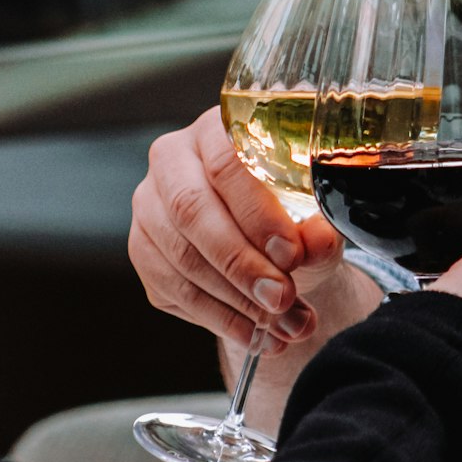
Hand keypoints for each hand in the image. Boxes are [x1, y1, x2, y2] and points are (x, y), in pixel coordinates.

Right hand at [128, 107, 347, 352]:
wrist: (270, 246)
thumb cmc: (293, 215)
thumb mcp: (316, 216)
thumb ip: (319, 227)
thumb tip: (316, 242)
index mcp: (216, 128)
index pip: (227, 162)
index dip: (257, 212)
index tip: (291, 254)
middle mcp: (172, 159)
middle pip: (192, 210)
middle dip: (241, 263)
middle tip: (281, 298)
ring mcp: (149, 204)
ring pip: (180, 257)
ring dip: (234, 300)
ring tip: (280, 326)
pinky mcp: (142, 249)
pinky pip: (172, 289)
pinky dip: (217, 318)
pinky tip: (254, 334)